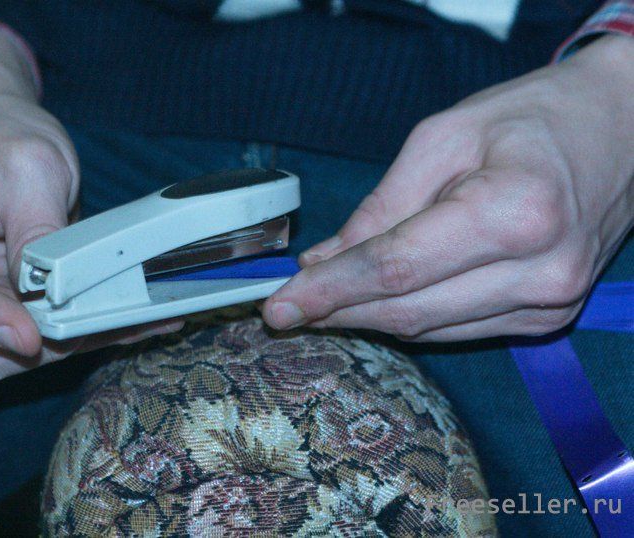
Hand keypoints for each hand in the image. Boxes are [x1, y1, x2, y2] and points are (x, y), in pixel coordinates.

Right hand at [0, 18, 180, 384]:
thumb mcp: (28, 164)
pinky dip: (70, 343)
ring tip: (120, 322)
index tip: (30, 336)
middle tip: (94, 325)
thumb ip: (35, 228)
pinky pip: (22, 353)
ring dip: (58, 351)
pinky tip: (118, 326)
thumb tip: (47, 294)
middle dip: (30, 349)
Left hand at [264, 35, 633, 340]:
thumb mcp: (443, 138)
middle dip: (339, 311)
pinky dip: (410, 318)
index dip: (330, 291)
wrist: (622, 131)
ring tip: (323, 301)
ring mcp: (549, 303)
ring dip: (369, 318)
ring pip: (429, 331)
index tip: (277, 306)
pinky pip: (457, 330)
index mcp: (516, 213)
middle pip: (410, 311)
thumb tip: (325, 260)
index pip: (398, 269)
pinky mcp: (547, 317)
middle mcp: (540, 272)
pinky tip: (376, 301)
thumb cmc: (532, 118)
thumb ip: (382, 206)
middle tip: (284, 309)